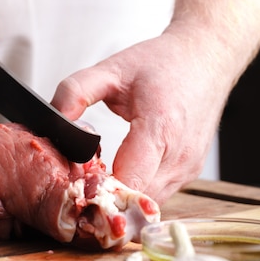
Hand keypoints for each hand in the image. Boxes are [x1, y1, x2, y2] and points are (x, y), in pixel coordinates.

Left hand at [51, 26, 234, 203]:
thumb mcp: (111, 69)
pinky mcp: (190, 173)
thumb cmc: (164, 63)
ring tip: (100, 174)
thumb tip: (53, 120)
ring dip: (121, 195)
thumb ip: (76, 92)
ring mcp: (188, 168)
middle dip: (104, 196)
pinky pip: (158, 193)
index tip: (75, 181)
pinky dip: (137, 188)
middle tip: (81, 179)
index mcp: (160, 128)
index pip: (127, 183)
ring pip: (146, 202)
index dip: (97, 188)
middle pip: (134, 200)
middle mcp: (180, 156)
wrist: (206, 57)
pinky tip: (121, 170)